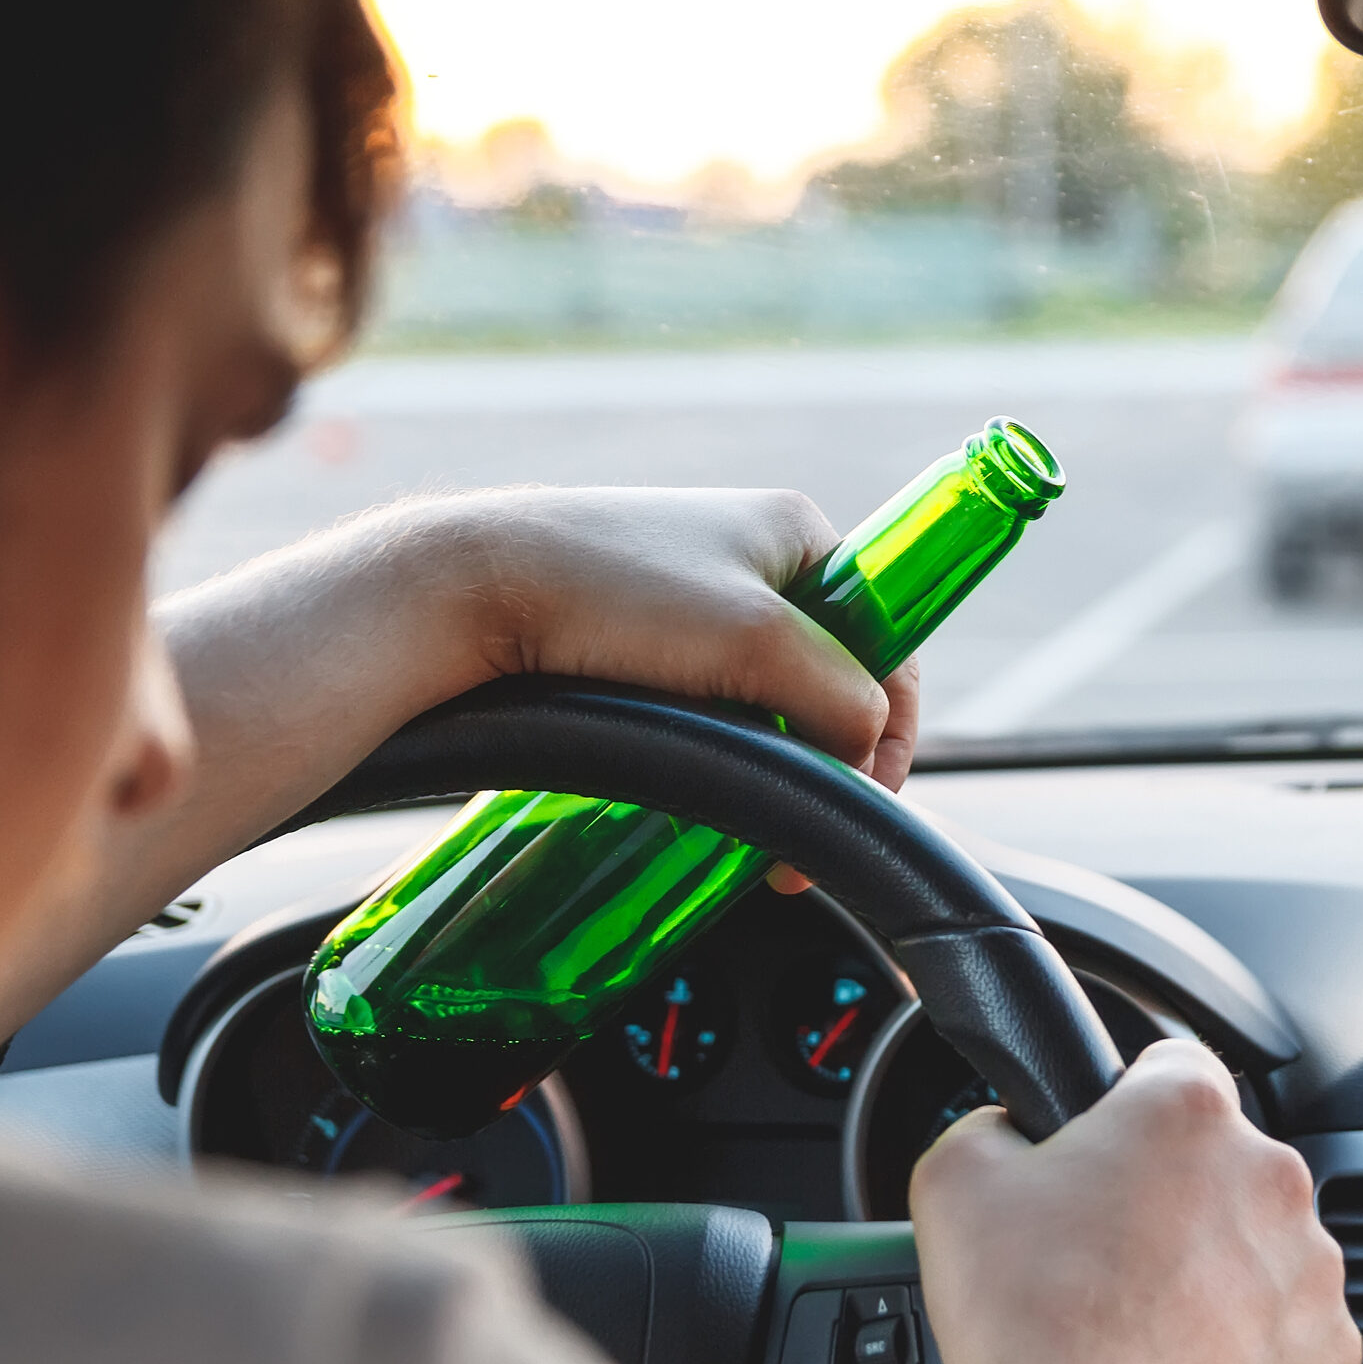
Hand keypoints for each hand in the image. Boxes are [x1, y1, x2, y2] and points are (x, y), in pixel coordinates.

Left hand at [447, 487, 919, 888]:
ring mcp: (695, 597)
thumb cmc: (611, 592)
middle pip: (829, 677)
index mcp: (797, 532)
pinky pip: (711, 705)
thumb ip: (839, 695)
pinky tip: (702, 786)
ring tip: (747, 824)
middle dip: (823, 756)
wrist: (471, 588)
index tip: (866, 794)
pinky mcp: (643, 636)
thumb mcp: (755, 640)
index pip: (887, 636)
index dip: (890, 724)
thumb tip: (866, 748)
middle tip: (796, 831)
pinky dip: (720, 751)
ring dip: (770, 762)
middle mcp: (752, 558)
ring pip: (767, 700)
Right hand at [909, 1039, 1360, 1363]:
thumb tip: (1007, 1132)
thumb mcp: (953, 1178)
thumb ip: (988, 1121)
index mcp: (1186, 1113)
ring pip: (1253, 1237)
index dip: (1128, 1098)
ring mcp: (1309, 1273)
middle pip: (1215, 1154)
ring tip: (1135, 1308)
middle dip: (1165, 1187)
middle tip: (1099, 1239)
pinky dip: (1242, 1333)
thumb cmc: (1035, 1325)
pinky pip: (1282, 1319)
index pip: (1173, 1059)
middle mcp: (1266, 1178)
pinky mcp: (1327, 1354)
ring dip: (1207, 1259)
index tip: (1104, 1140)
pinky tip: (1177, 1353)